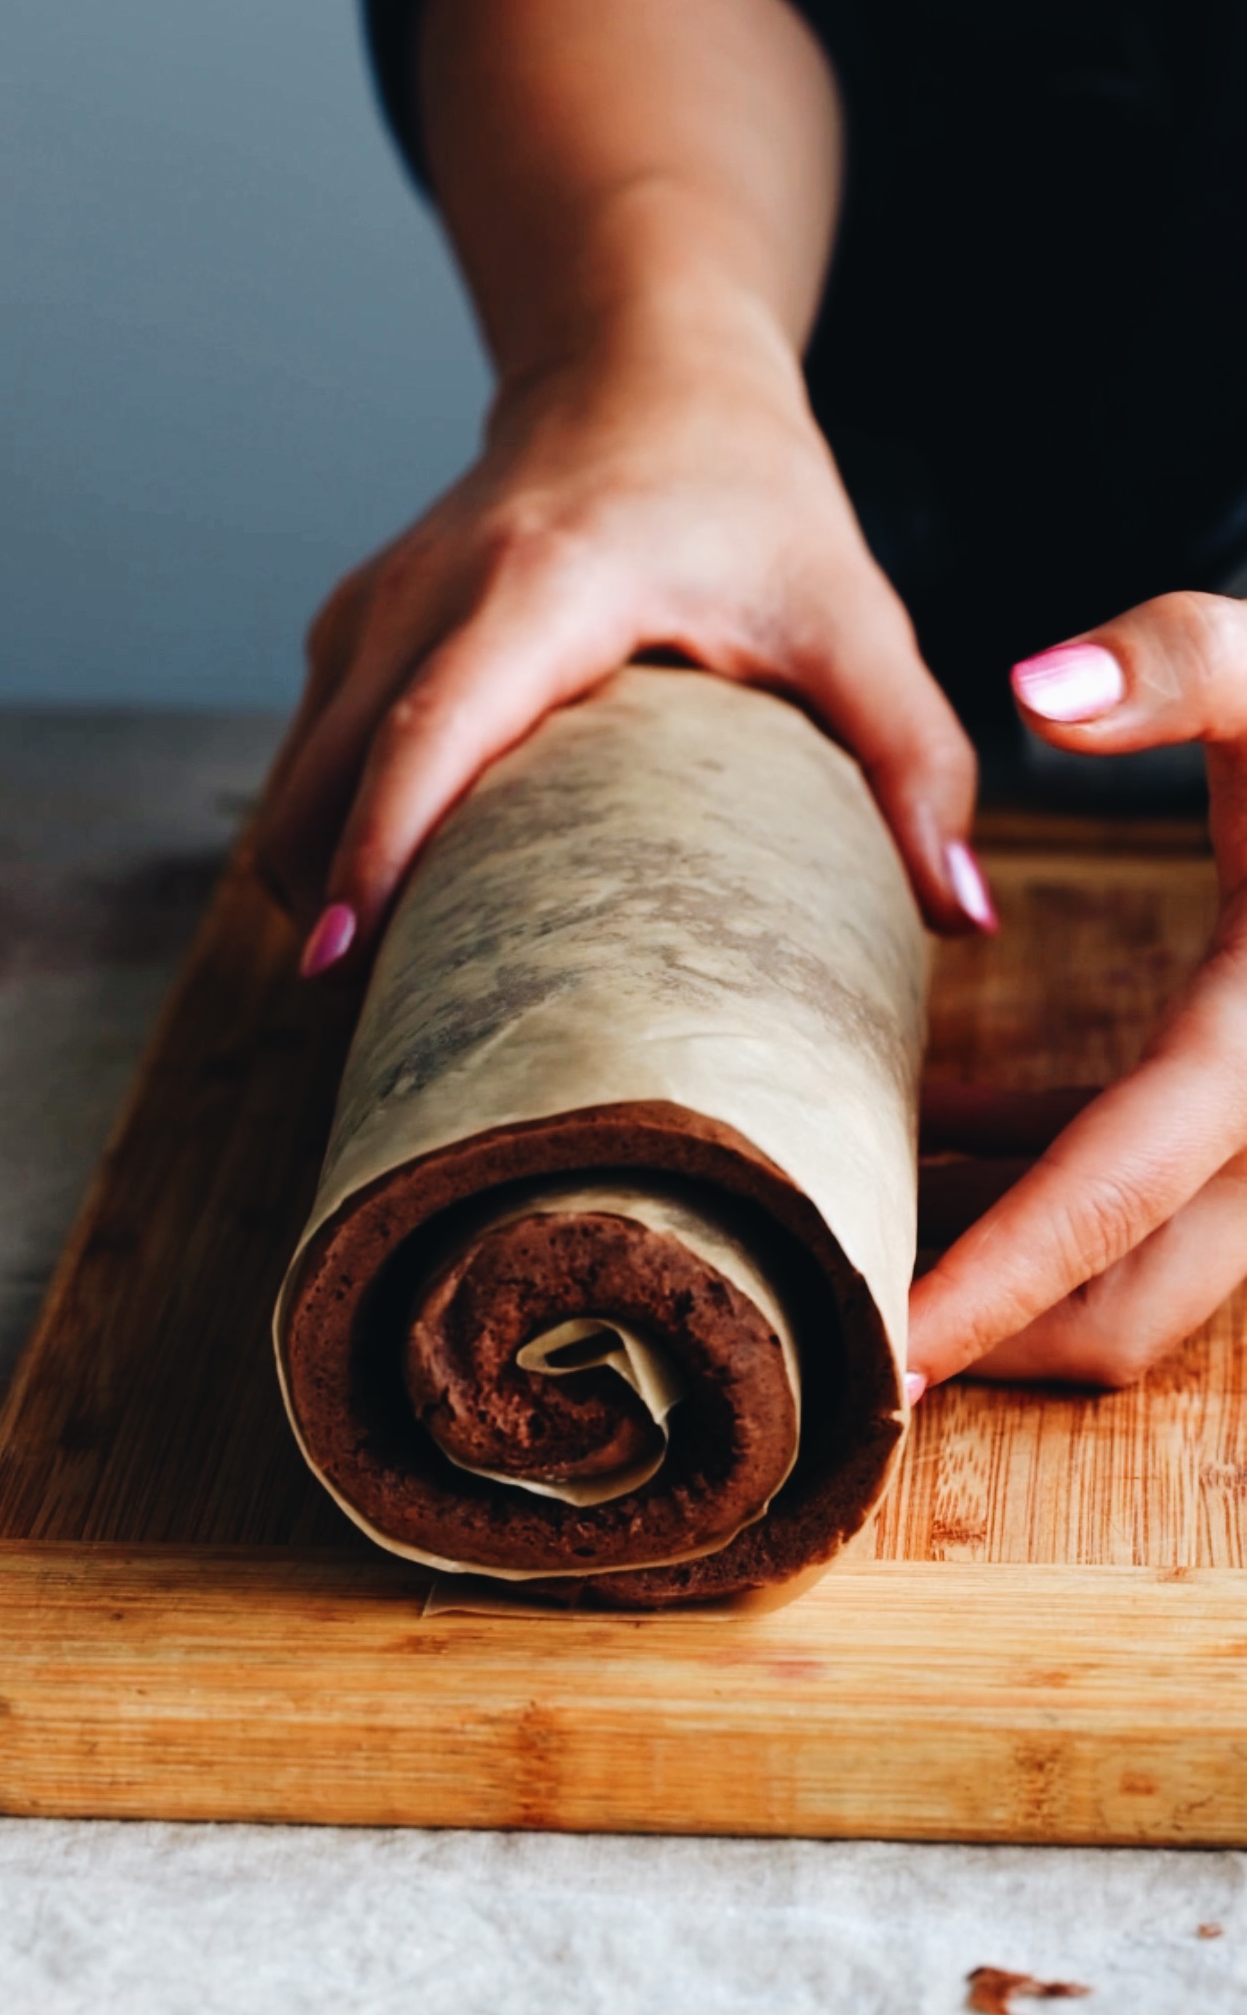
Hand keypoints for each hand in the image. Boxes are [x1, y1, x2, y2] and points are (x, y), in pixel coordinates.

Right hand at [256, 323, 985, 975]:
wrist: (638, 364)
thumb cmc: (745, 488)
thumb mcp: (849, 609)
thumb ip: (915, 756)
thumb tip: (960, 916)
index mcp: (538, 585)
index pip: (426, 731)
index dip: (376, 853)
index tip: (343, 964)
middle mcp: (423, 591)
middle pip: (322, 777)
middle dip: (329, 910)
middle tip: (383, 1032)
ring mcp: (368, 607)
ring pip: (295, 775)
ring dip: (316, 884)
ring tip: (387, 992)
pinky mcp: (350, 629)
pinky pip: (309, 756)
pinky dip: (328, 836)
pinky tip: (393, 908)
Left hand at [909, 592, 1246, 1393]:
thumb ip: (1180, 660)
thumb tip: (1037, 690)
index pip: (1105, 1201)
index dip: (989, 1287)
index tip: (884, 1354)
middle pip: (1125, 1301)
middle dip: (987, 1329)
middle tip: (833, 1316)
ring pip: (1130, 1274)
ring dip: (1001, 1265)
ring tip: (852, 1219)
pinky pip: (1136, 1203)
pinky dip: (1035, 1191)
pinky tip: (935, 1127)